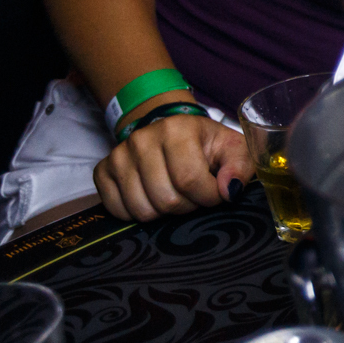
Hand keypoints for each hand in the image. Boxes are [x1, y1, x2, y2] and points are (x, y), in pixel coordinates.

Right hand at [93, 112, 251, 222]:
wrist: (172, 133)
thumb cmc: (205, 144)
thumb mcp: (232, 148)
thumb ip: (240, 166)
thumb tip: (230, 190)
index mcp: (177, 129)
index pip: (190, 181)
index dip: (208, 196)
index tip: (215, 192)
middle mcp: (142, 139)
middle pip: (166, 200)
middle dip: (187, 205)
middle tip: (193, 193)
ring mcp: (119, 155)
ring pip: (143, 210)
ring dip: (164, 212)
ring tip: (174, 193)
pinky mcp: (103, 171)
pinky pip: (118, 210)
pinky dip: (138, 213)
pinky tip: (152, 196)